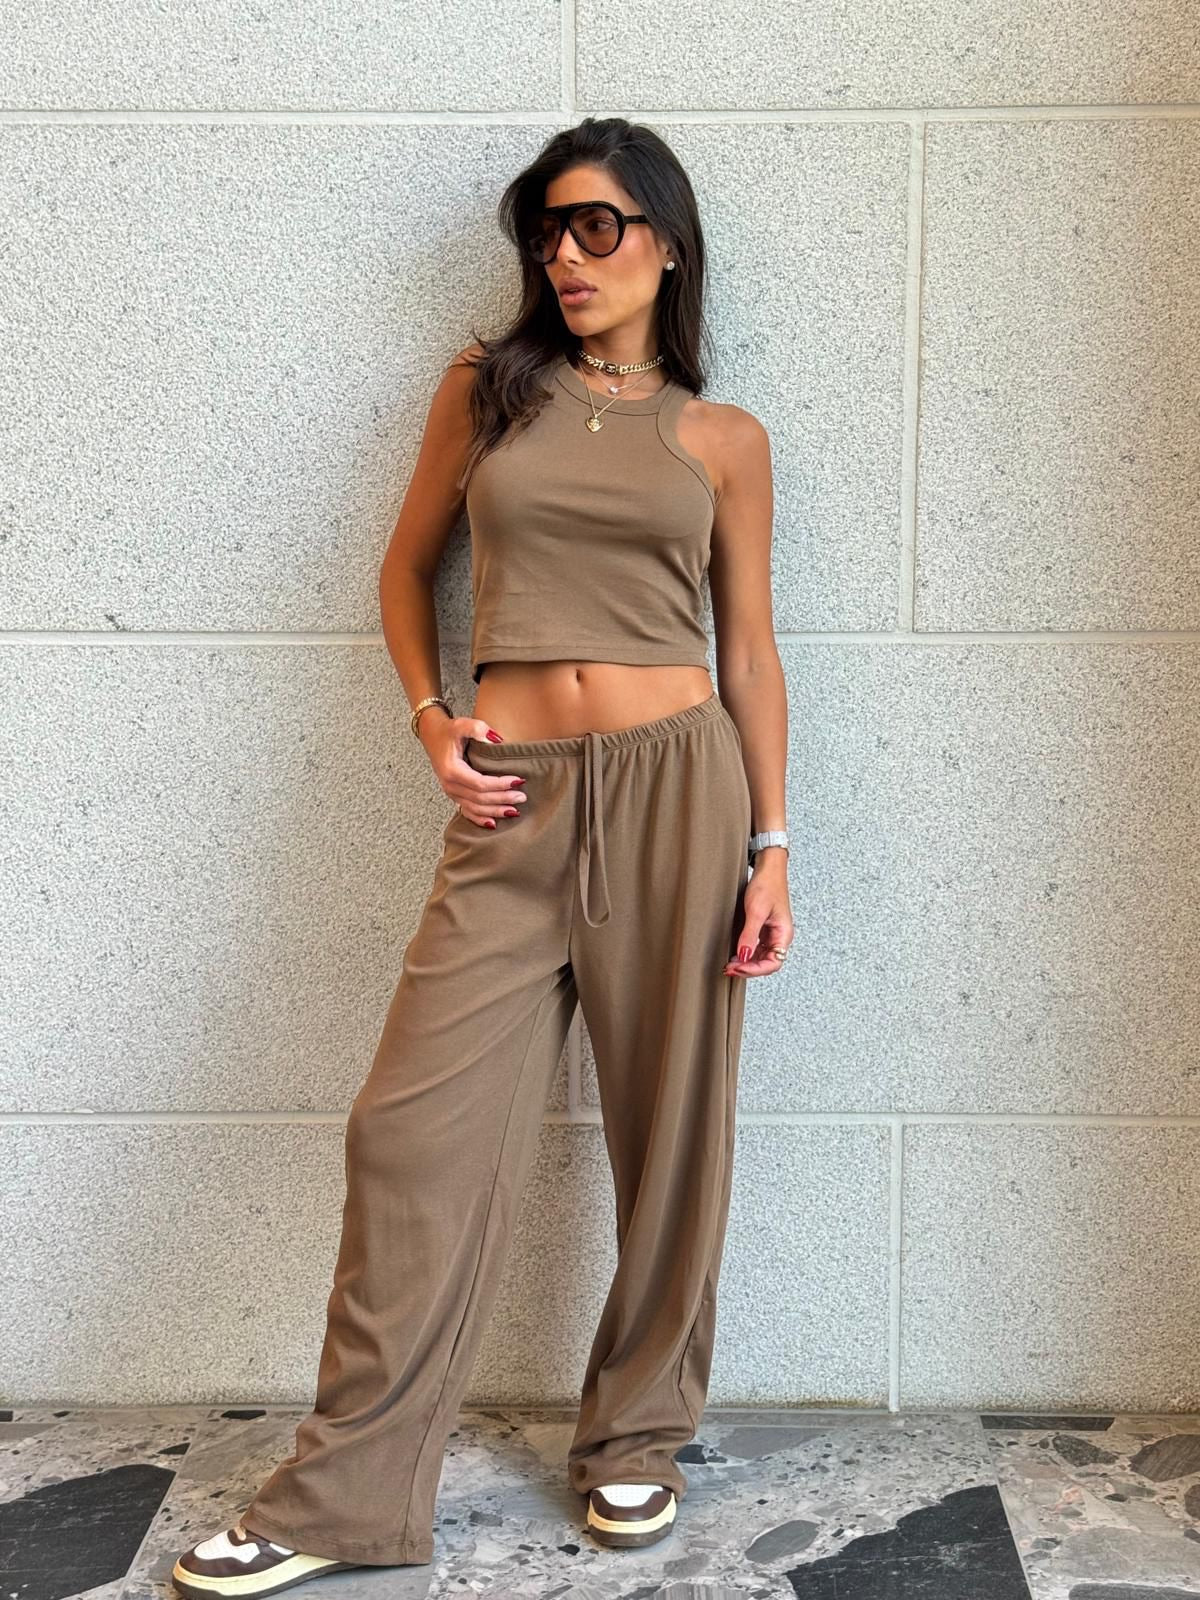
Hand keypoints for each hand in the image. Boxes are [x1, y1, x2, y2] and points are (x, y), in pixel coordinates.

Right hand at [419, 712, 527, 829]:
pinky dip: (480, 819)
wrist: (433, 735)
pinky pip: (467, 811)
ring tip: (514, 811)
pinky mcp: (454, 794)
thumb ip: (478, 728)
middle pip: (480, 799)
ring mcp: (451, 792)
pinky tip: (493, 823)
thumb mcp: (462, 724)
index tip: (518, 780)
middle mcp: (450, 785)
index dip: (500, 784)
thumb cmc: (448, 731)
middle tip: (522, 797)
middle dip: (502, 799)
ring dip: (495, 811)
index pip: (480, 783)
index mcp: (452, 770)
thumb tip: (496, 739)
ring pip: (475, 808)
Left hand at [724, 851, 793, 977]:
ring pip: (761, 958)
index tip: (738, 968)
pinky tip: (735, 955)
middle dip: (748, 969)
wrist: (768, 868)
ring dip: (746, 963)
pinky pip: (757, 948)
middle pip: (767, 963)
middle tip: (729, 969)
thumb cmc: (767, 885)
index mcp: (784, 934)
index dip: (755, 970)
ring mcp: (772, 934)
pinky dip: (746, 954)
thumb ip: (750, 935)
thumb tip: (744, 956)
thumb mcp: (756, 911)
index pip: (773, 963)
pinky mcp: (764, 929)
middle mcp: (780, 937)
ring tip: (730, 965)